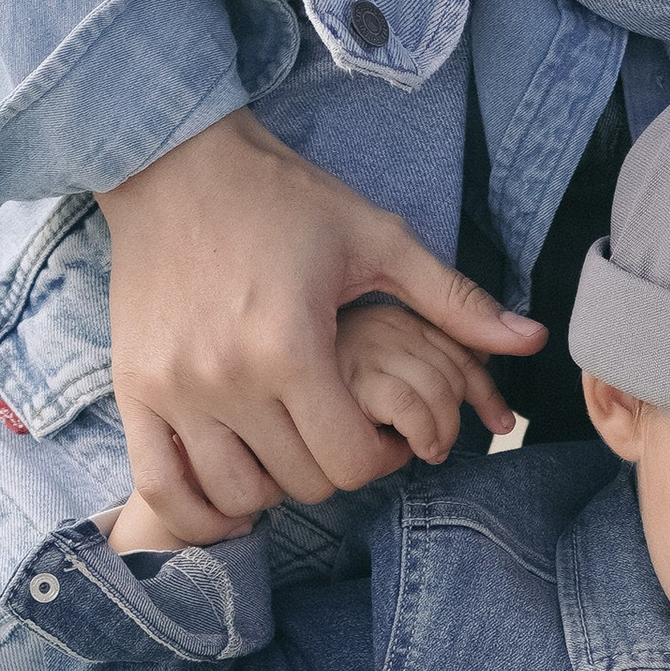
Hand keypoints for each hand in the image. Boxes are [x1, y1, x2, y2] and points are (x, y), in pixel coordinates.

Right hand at [98, 111, 542, 546]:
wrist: (175, 163)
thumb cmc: (284, 198)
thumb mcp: (379, 240)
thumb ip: (453, 301)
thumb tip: (534, 340)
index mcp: (294, 346)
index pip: (353, 461)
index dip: (382, 459)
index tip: (383, 433)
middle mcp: (229, 378)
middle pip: (302, 484)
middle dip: (333, 469)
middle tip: (338, 434)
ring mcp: (176, 389)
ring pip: (238, 494)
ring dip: (272, 487)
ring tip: (286, 449)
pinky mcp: (135, 390)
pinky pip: (164, 486)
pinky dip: (198, 507)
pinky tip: (228, 493)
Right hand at [336, 294, 515, 466]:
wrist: (239, 385)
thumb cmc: (320, 388)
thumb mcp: (380, 365)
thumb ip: (443, 349)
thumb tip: (528, 338)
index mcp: (391, 319)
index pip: (460, 351)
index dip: (486, 392)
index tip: (502, 423)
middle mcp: (378, 325)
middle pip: (452, 374)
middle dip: (452, 420)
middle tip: (434, 446)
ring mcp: (361, 350)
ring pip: (437, 393)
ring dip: (437, 435)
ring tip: (421, 450)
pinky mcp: (343, 378)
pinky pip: (408, 407)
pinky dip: (419, 434)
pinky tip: (401, 448)